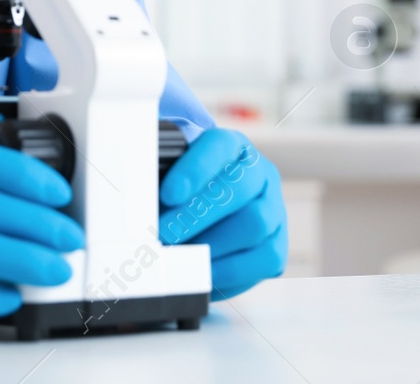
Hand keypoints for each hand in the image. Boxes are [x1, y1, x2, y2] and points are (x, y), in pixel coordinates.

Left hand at [158, 128, 285, 299]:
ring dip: (214, 245)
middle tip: (164, 235)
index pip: (218, 148)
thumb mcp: (173, 176)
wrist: (213, 210)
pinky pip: (266, 258)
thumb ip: (159, 181)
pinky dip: (232, 271)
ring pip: (256, 224)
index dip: (195, 171)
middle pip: (238, 189)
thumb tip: (142, 202)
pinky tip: (204, 274)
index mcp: (232, 146)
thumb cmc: (188, 192)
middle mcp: (259, 173)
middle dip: (197, 215)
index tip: (168, 194)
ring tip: (181, 257)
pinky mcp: (278, 243)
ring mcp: (274, 208)